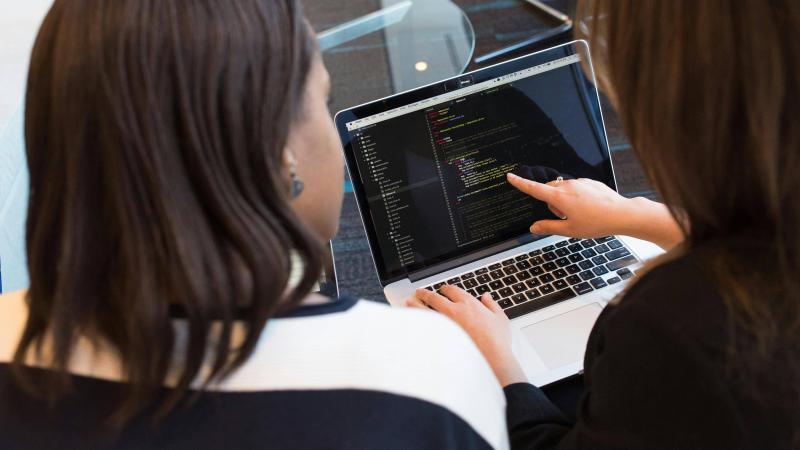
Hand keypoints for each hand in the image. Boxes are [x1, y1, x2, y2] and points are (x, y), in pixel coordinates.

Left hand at [407, 286, 526, 386]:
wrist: (491, 358)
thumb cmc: (496, 341)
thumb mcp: (500, 319)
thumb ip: (492, 305)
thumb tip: (486, 297)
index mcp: (469, 304)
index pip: (452, 290)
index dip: (446, 288)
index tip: (443, 289)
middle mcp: (454, 311)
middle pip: (434, 297)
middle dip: (425, 293)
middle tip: (420, 292)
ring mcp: (444, 324)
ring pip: (425, 310)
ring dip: (416, 304)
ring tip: (410, 302)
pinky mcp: (439, 337)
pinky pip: (424, 326)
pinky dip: (417, 321)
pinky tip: (413, 321)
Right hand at [507, 172, 629, 236]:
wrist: (621, 214)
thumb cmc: (597, 223)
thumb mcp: (569, 230)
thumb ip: (548, 227)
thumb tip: (534, 227)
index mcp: (560, 198)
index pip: (534, 189)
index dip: (520, 183)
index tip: (511, 177)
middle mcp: (568, 186)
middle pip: (549, 190)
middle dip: (551, 202)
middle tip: (564, 217)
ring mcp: (580, 182)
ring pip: (563, 189)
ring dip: (564, 200)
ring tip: (580, 214)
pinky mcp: (589, 182)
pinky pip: (576, 187)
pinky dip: (576, 197)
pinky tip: (589, 208)